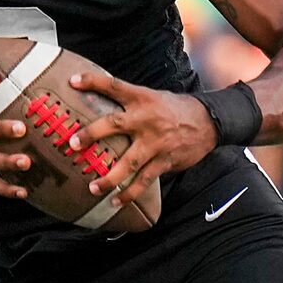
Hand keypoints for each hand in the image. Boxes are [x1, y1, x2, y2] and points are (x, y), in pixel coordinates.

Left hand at [66, 68, 217, 208]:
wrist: (209, 122)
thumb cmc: (173, 109)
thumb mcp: (152, 96)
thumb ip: (129, 101)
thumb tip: (97, 99)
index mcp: (142, 98)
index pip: (114, 86)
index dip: (93, 81)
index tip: (72, 80)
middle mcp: (146, 119)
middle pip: (115, 125)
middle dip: (92, 134)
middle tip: (72, 143)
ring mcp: (156, 142)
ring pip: (129, 162)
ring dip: (110, 177)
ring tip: (93, 188)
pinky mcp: (164, 161)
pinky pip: (144, 180)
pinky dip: (130, 193)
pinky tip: (115, 202)